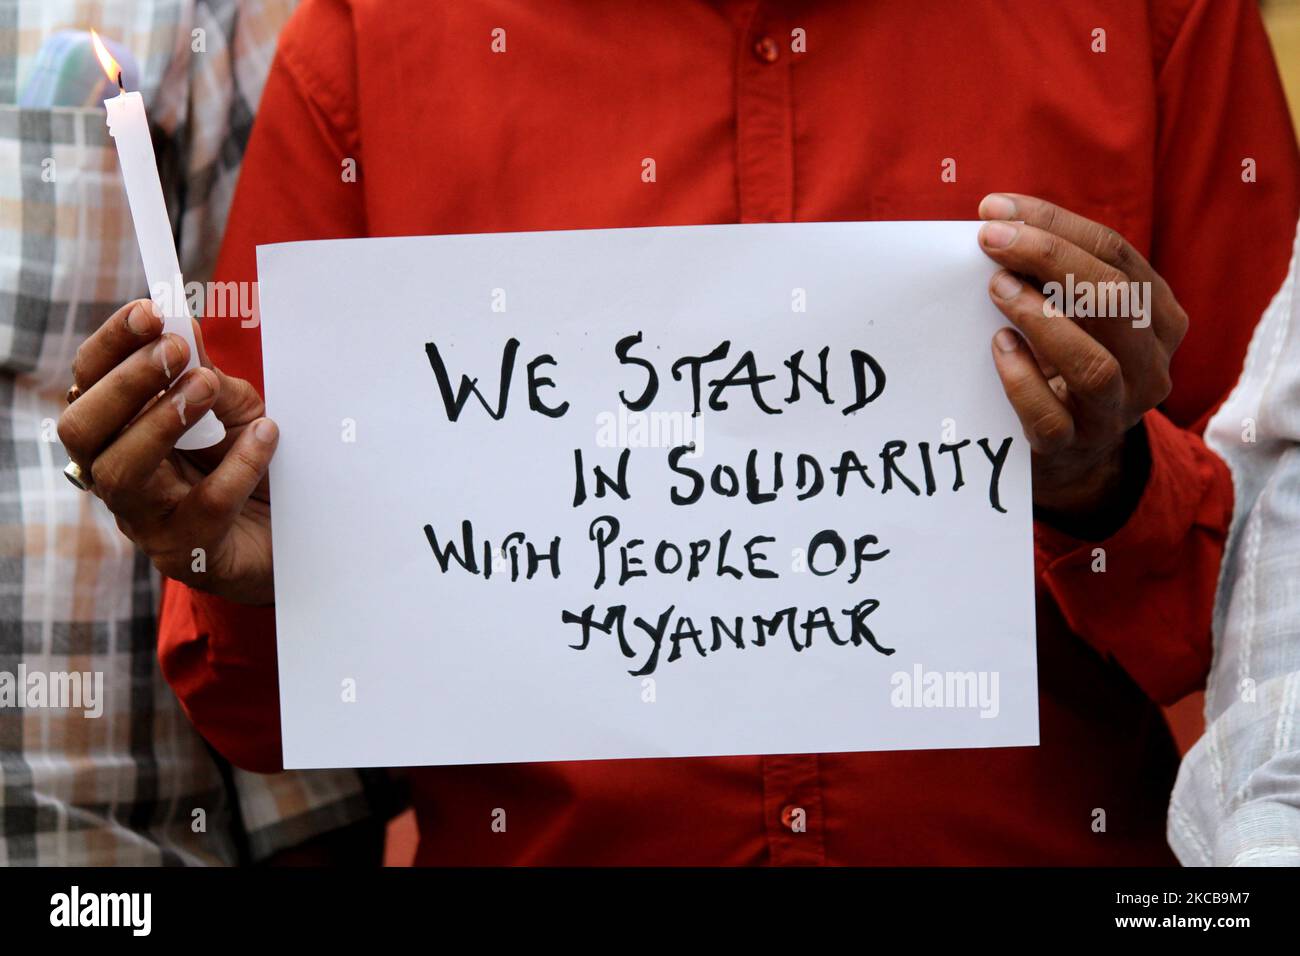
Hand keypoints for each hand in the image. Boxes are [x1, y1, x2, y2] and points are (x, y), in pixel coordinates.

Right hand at [57, 299, 278, 604]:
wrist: (291, 542)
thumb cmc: (249, 471)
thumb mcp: (232, 414)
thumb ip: (207, 376)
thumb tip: (185, 327)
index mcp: (118, 436)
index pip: (88, 385)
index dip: (110, 346)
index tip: (148, 311)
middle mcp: (117, 478)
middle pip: (83, 428)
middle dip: (126, 382)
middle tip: (176, 351)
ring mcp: (146, 521)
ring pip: (121, 472)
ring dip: (161, 420)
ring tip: (207, 387)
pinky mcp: (188, 551)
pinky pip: (204, 505)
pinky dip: (238, 463)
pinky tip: (267, 434)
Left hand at [977, 193, 1187, 531]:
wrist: (1067, 456)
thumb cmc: (1063, 365)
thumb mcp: (1075, 316)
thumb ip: (1053, 275)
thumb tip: (998, 224)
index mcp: (1159, 318)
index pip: (1117, 256)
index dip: (1057, 226)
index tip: (996, 209)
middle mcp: (1150, 365)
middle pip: (1115, 300)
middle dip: (1050, 259)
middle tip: (992, 240)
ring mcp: (1114, 412)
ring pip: (1094, 365)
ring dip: (1041, 318)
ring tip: (997, 288)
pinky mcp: (1071, 448)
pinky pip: (1050, 416)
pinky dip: (1021, 378)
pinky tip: (998, 347)